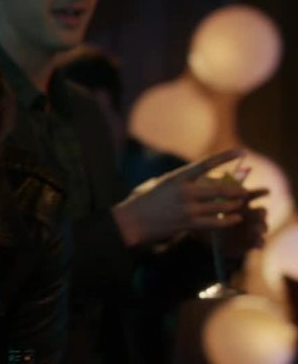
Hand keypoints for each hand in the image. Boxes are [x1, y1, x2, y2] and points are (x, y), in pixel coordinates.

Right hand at [112, 149, 268, 246]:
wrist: (130, 222)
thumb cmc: (141, 200)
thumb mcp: (158, 183)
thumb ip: (178, 180)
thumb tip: (197, 178)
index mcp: (177, 177)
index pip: (206, 163)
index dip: (226, 156)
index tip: (241, 151)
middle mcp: (185, 191)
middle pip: (220, 188)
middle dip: (236, 190)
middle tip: (244, 191)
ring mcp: (187, 209)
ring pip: (220, 206)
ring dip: (234, 205)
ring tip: (240, 204)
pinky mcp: (188, 224)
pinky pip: (215, 223)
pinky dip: (228, 221)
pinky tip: (236, 219)